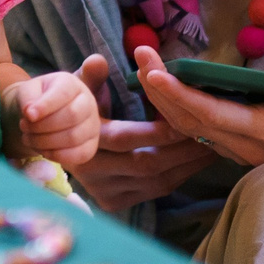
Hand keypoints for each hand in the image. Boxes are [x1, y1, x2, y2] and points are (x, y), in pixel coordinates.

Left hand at [6, 68, 101, 167]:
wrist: (42, 114)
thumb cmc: (36, 99)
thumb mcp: (28, 91)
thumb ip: (27, 97)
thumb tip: (30, 113)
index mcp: (72, 84)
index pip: (63, 93)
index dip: (45, 106)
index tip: (27, 115)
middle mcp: (88, 103)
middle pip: (72, 116)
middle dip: (43, 125)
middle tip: (23, 127)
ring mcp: (93, 125)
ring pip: (74, 137)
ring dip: (46, 142)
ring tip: (28, 139)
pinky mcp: (91, 146)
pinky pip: (80, 155)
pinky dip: (57, 156)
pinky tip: (42, 151)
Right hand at [42, 54, 207, 211]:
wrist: (51, 143)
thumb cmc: (73, 109)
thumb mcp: (76, 89)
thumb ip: (91, 76)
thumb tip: (98, 60)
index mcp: (83, 140)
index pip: (125, 139)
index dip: (157, 131)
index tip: (186, 119)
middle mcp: (91, 172)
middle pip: (147, 165)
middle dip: (183, 151)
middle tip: (210, 134)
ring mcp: (103, 191)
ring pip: (156, 182)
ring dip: (188, 166)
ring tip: (212, 147)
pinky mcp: (114, 203)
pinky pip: (155, 192)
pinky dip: (179, 177)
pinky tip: (195, 162)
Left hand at [131, 45, 263, 167]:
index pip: (212, 115)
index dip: (180, 95)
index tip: (153, 73)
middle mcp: (247, 148)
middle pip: (191, 122)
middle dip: (161, 90)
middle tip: (140, 56)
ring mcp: (236, 152)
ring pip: (187, 129)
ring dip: (162, 99)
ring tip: (143, 66)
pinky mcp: (229, 148)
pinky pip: (193, 131)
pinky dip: (173, 108)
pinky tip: (158, 86)